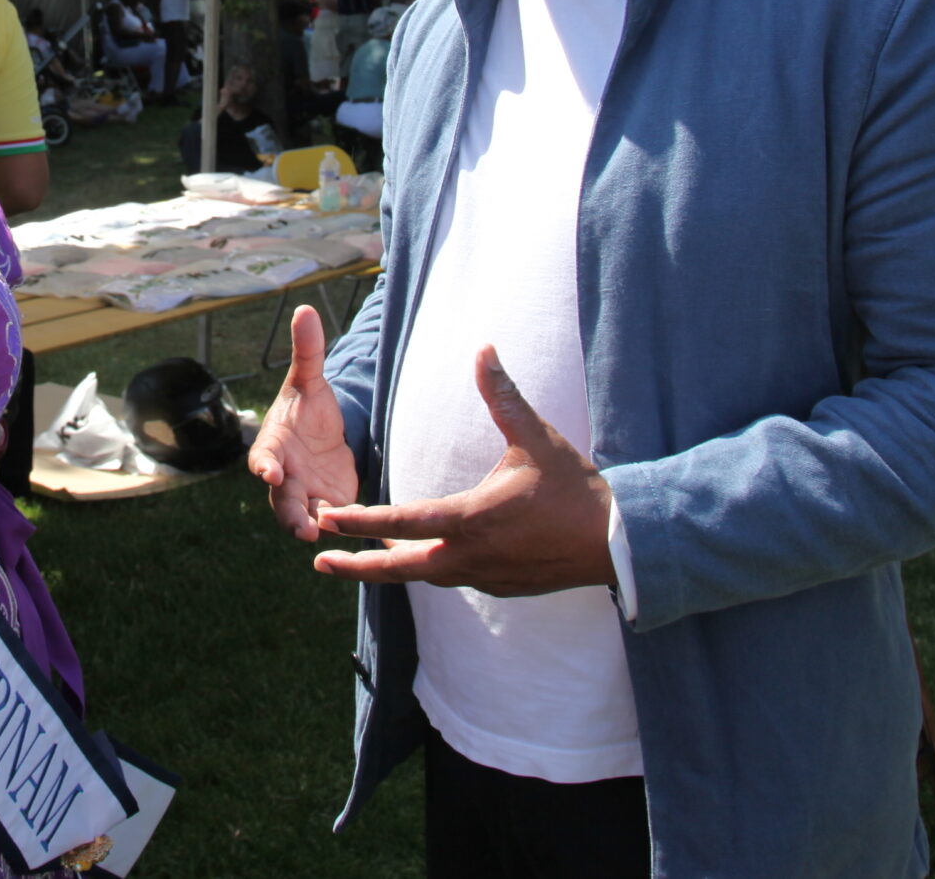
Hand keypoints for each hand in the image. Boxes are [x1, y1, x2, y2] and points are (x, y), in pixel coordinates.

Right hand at [247, 304, 357, 541]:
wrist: (323, 432)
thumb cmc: (307, 406)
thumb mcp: (311, 380)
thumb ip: (308, 351)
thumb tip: (305, 309)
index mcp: (274, 446)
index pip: (263, 458)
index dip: (265, 466)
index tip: (271, 472)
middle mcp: (286, 476)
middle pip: (282, 500)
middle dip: (290, 514)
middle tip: (303, 529)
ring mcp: (307, 495)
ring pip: (306, 518)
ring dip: (314, 528)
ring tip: (327, 537)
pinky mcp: (331, 506)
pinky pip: (337, 522)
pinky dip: (347, 527)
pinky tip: (366, 534)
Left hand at [313, 345, 614, 596]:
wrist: (616, 543)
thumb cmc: (574, 488)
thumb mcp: (535, 438)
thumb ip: (502, 396)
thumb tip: (484, 349)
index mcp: (471, 518)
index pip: (402, 521)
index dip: (360, 521)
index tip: (326, 519)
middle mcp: (470, 555)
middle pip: (399, 567)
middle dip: (355, 564)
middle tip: (318, 559)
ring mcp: (484, 577)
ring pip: (424, 576)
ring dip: (389, 569)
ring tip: (358, 560)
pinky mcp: (499, 587)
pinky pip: (452, 579)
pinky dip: (427, 570)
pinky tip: (417, 559)